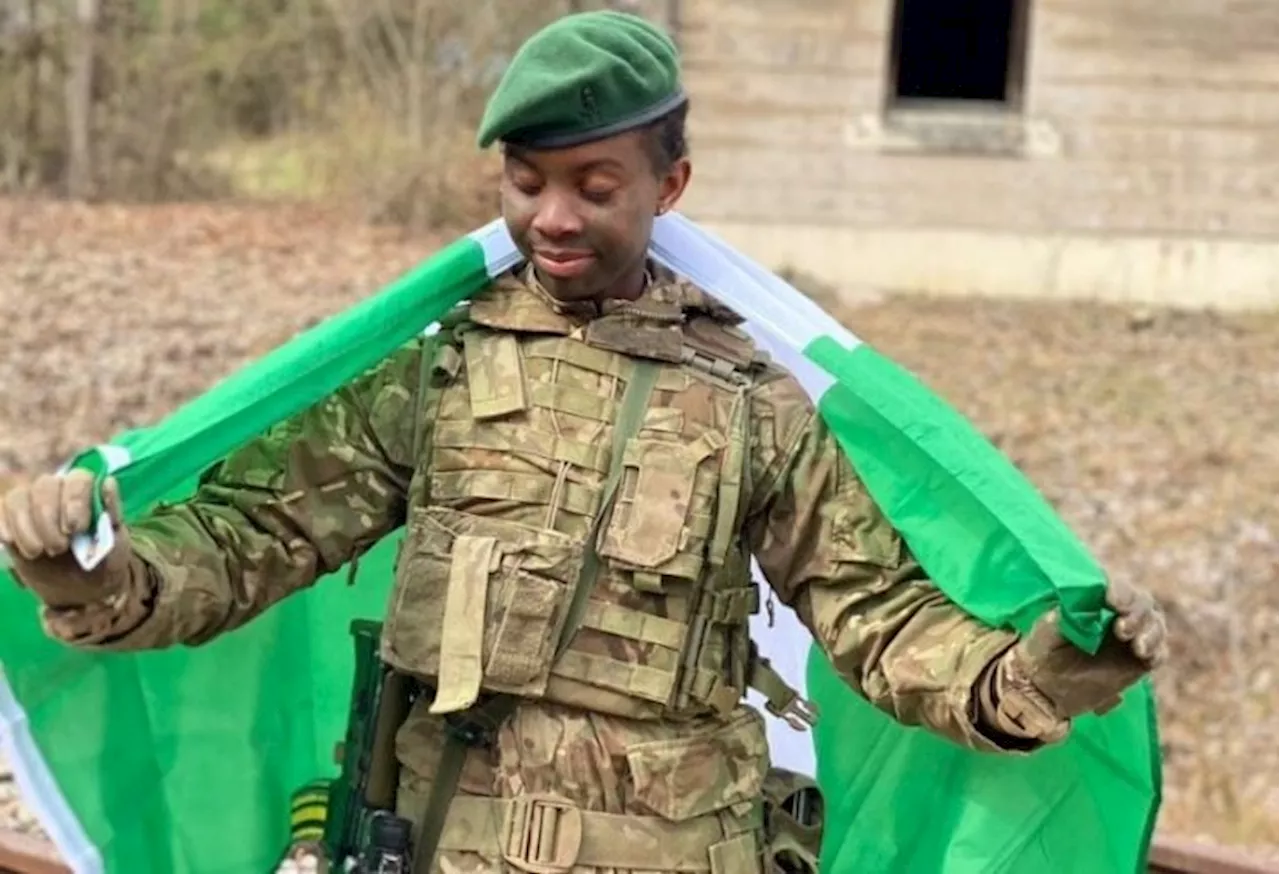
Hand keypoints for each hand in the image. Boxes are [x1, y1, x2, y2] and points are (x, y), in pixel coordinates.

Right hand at [0, 470, 134, 608]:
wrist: (84, 586)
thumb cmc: (103, 559)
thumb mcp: (115, 540)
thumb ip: (112, 511)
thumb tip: (108, 482)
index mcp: (87, 492)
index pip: (78, 479)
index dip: (75, 502)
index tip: (76, 530)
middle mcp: (58, 491)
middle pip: (45, 486)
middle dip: (48, 518)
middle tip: (58, 548)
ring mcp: (32, 504)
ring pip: (19, 498)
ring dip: (25, 526)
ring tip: (37, 552)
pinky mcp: (11, 521)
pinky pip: (0, 509)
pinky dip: (2, 523)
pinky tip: (10, 540)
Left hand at [986, 578, 1166, 742]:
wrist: (1045, 687)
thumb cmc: (1042, 650)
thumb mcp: (1047, 629)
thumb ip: (1064, 614)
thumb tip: (1082, 600)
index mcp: (1096, 600)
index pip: (1117, 588)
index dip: (1120, 591)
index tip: (1112, 600)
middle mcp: (1116, 614)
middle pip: (1142, 603)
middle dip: (1138, 613)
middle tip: (1122, 629)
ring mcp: (1129, 638)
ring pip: (1155, 625)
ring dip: (1151, 632)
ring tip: (1138, 647)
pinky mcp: (1137, 661)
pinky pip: (1158, 653)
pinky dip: (1157, 651)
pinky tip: (1146, 656)